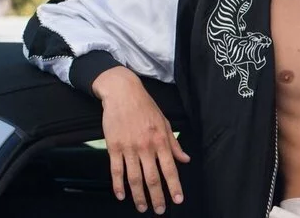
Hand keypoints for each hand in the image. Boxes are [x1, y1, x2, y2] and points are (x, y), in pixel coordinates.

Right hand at [93, 67, 190, 214]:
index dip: (174, 186)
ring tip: (142, 207)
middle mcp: (146, 147)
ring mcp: (129, 148)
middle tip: (159, 210)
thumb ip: (174, 143)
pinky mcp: (114, 147)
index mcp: (160, 140)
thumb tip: (185, 159)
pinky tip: (121, 195)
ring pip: (134, 178)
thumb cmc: (146, 107)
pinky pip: (116, 170)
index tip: (178, 199)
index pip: (170, 168)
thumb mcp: (165, 122)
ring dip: (138, 195)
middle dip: (157, 197)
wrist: (123, 93)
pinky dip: (118, 185)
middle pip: (152, 178)